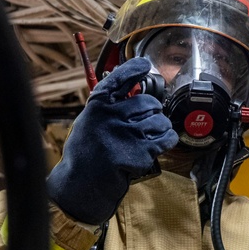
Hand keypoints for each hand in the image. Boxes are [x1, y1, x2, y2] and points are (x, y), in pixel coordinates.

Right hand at [47, 57, 176, 224]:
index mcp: (97, 105)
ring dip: (161, 127)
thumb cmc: (86, 154)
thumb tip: (133, 90)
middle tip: (149, 120)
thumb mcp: (89, 122)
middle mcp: (110, 116)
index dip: (135, 68)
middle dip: (154, 110)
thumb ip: (109, 107)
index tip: (145, 64)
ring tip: (151, 136)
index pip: (119, 77)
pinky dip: (167, 140)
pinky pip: (166, 139)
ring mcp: (124, 135)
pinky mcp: (138, 153)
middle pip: (148, 101)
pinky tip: (159, 144)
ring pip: (160, 120)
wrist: (81, 185)